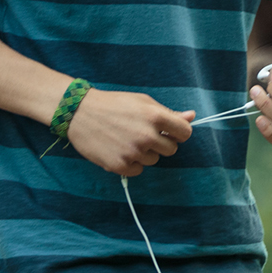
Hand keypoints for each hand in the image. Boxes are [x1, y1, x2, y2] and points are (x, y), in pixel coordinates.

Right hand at [66, 88, 194, 175]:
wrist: (79, 112)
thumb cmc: (114, 104)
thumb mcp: (142, 102)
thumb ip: (168, 113)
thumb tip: (191, 117)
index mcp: (155, 116)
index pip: (184, 133)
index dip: (179, 133)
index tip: (170, 132)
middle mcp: (146, 136)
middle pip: (171, 150)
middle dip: (161, 143)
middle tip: (143, 134)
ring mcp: (133, 152)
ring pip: (153, 160)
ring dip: (144, 153)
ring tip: (127, 139)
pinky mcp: (119, 166)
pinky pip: (138, 170)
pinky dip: (131, 163)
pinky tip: (119, 149)